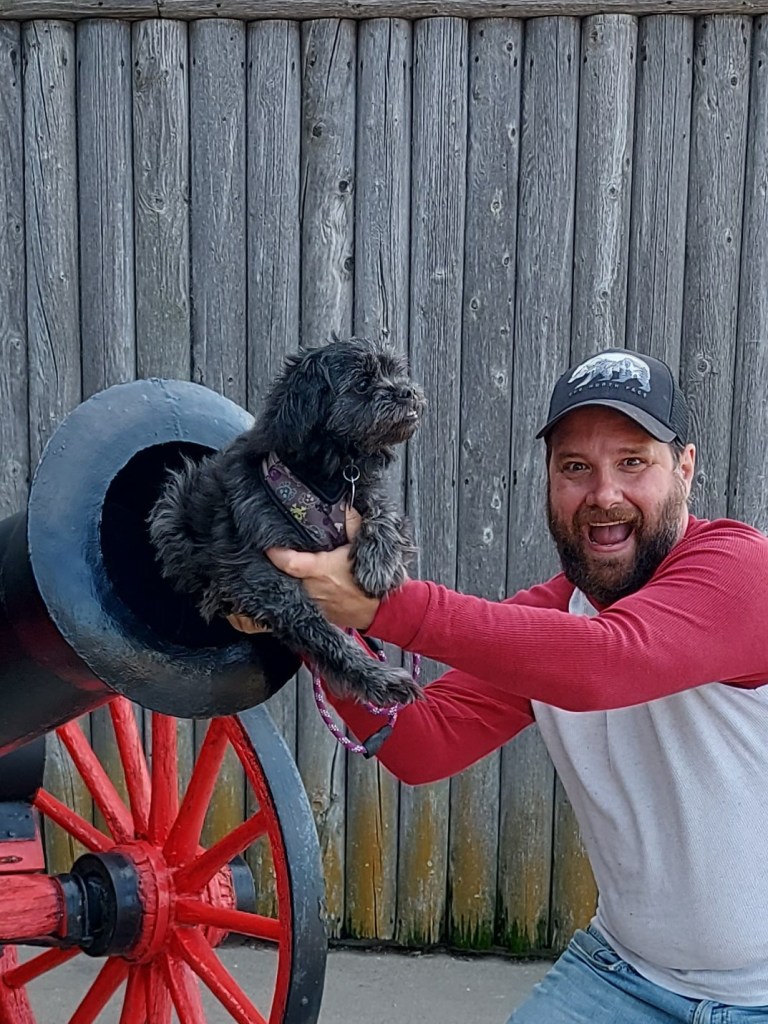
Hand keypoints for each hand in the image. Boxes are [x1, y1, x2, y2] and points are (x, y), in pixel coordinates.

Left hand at [226, 507, 381, 633]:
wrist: (382, 610)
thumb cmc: (374, 579)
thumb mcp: (363, 545)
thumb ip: (351, 522)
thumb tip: (343, 505)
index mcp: (320, 570)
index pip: (288, 562)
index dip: (275, 552)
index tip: (268, 543)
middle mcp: (312, 588)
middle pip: (283, 575)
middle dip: (277, 564)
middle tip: (274, 550)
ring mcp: (312, 603)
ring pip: (289, 589)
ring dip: (286, 578)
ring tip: (284, 566)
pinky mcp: (316, 613)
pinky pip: (299, 601)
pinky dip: (297, 592)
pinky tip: (300, 584)